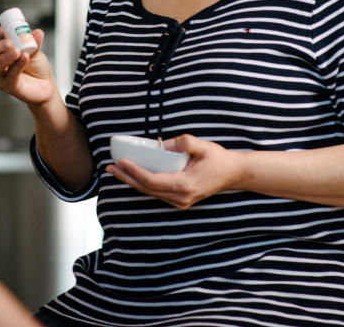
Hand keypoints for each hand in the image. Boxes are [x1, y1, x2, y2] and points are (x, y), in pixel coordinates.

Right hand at [0, 26, 55, 105]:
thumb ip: (32, 40)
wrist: (46, 83)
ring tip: (17, 51)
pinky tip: (25, 57)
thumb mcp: (32, 48)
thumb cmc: (34, 66)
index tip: (3, 29)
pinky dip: (17, 65)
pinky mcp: (10, 87)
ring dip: (3, 58)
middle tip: (8, 43)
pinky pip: (10, 77)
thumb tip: (37, 32)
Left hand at [105, 134, 244, 208]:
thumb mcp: (204, 146)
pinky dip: (142, 184)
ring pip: (150, 192)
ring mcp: (180, 201)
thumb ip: (185, 142)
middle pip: (147, 189)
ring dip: (132, 181)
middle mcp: (180, 197)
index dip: (135, 172)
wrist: (233, 174)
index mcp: (185, 185)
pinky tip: (132, 175)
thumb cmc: (219, 159)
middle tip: (110, 167)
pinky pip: (156, 192)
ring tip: (116, 170)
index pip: (152, 180)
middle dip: (127, 178)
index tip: (121, 162)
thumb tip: (165, 143)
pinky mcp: (180, 200)